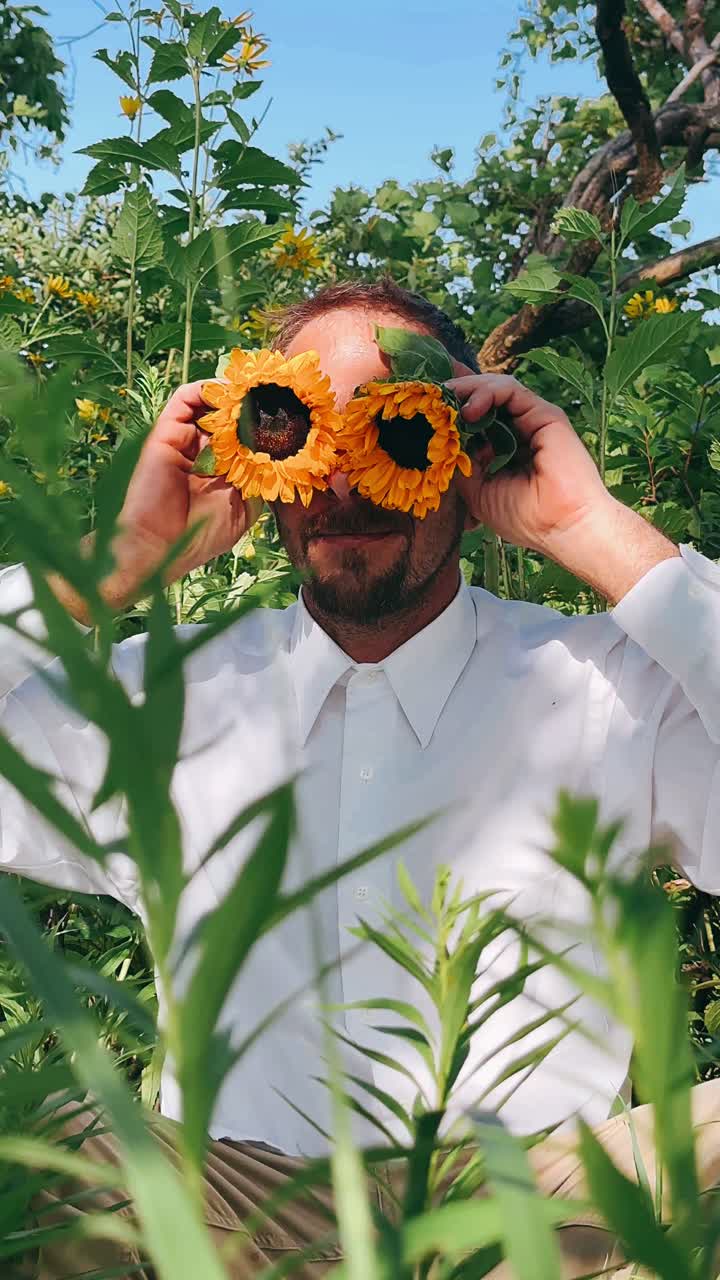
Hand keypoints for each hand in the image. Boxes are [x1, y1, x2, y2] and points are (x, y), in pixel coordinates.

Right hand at [109, 382, 258, 602]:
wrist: (162, 547)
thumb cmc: (203, 535)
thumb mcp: (245, 509)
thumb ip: (261, 479)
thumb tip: (280, 450)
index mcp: (225, 468)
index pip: (248, 435)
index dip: (266, 422)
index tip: (291, 411)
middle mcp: (206, 450)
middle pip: (231, 414)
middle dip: (253, 402)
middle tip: (276, 390)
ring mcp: (186, 440)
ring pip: (210, 403)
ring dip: (233, 393)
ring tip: (253, 390)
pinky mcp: (166, 432)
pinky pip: (184, 399)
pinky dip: (206, 389)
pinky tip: (228, 393)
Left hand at [447, 368, 677, 601]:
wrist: (562, 526)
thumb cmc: (525, 517)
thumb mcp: (477, 493)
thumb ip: (461, 465)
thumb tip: (441, 444)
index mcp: (506, 450)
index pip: (476, 420)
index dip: (452, 409)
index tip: (426, 407)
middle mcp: (520, 431)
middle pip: (484, 399)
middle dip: (455, 393)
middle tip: (430, 396)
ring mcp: (533, 421)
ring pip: (495, 389)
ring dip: (466, 389)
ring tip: (446, 399)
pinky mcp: (545, 414)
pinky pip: (510, 389)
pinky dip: (485, 392)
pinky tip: (469, 410)